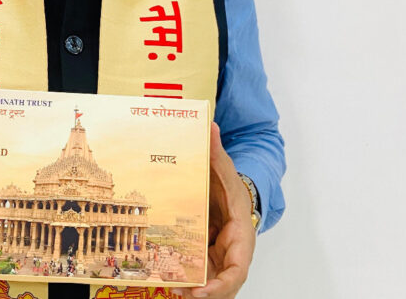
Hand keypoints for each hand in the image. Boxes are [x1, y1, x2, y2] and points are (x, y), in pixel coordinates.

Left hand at [174, 123, 255, 298]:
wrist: (232, 193)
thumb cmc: (232, 186)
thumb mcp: (224, 168)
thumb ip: (216, 150)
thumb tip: (209, 124)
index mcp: (241, 235)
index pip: (238, 270)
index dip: (223, 284)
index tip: (203, 290)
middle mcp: (231, 252)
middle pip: (222, 284)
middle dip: (203, 293)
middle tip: (178, 292)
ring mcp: (218, 258)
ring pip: (209, 283)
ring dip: (190, 290)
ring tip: (168, 288)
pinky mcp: (206, 259)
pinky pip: (197, 275)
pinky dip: (183, 280)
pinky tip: (165, 278)